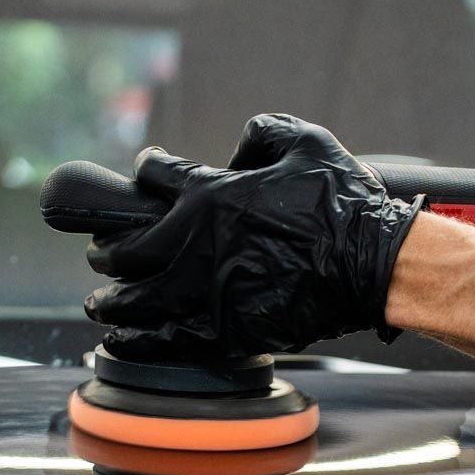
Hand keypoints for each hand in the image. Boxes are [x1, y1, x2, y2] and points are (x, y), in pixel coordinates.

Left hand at [84, 114, 418, 359]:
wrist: (373, 266)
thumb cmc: (344, 205)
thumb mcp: (306, 141)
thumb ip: (262, 132)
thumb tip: (238, 147)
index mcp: (211, 195)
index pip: (156, 178)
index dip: (144, 172)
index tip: (140, 176)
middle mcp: (197, 245)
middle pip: (128, 250)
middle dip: (107, 251)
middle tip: (101, 255)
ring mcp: (209, 293)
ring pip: (137, 300)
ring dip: (112, 301)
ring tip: (100, 304)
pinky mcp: (227, 332)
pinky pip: (168, 340)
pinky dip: (139, 341)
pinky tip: (121, 342)